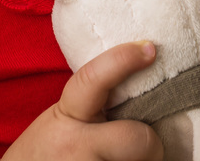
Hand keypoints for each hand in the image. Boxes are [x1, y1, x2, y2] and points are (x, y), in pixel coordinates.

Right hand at [0, 42, 163, 160]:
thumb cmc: (48, 151)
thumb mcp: (64, 119)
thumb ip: (94, 104)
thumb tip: (143, 84)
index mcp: (68, 115)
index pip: (93, 79)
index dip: (122, 60)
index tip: (149, 49)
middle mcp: (75, 145)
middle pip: (139, 139)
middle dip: (151, 145)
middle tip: (146, 148)